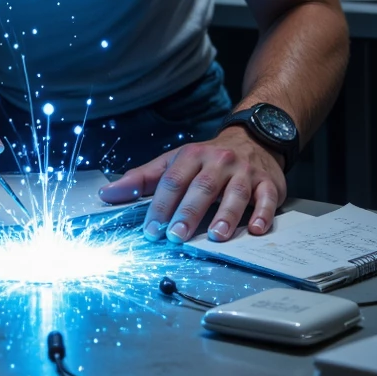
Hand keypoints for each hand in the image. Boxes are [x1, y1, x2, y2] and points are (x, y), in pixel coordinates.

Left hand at [99, 127, 286, 243]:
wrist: (254, 139)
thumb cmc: (208, 158)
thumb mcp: (174, 162)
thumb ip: (142, 179)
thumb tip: (108, 194)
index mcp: (193, 156)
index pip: (173, 180)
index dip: (161, 205)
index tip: (152, 229)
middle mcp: (219, 162)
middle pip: (202, 187)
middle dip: (189, 212)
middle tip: (177, 235)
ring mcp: (245, 172)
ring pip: (236, 193)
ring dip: (226, 216)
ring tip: (216, 236)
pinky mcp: (268, 183)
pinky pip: (267, 198)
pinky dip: (263, 214)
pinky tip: (255, 229)